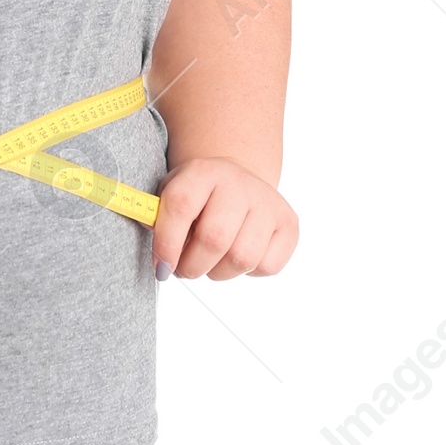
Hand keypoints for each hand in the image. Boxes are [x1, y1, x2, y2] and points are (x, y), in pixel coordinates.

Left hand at [151, 158, 297, 281]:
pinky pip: (267, 266)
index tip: (161, 266)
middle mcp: (239, 183)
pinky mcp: (289, 224)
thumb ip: (156, 218)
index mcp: (202, 172)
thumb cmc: (197, 196)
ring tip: (209, 263)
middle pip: (214, 239)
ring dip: (218, 272)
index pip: (180, 206)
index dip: (166, 243)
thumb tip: (158, 256)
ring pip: (241, 258)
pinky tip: (236, 255)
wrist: (237, 179)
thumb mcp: (170, 194)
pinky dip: (247, 271)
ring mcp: (268, 203)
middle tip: (183, 269)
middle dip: (192, 266)